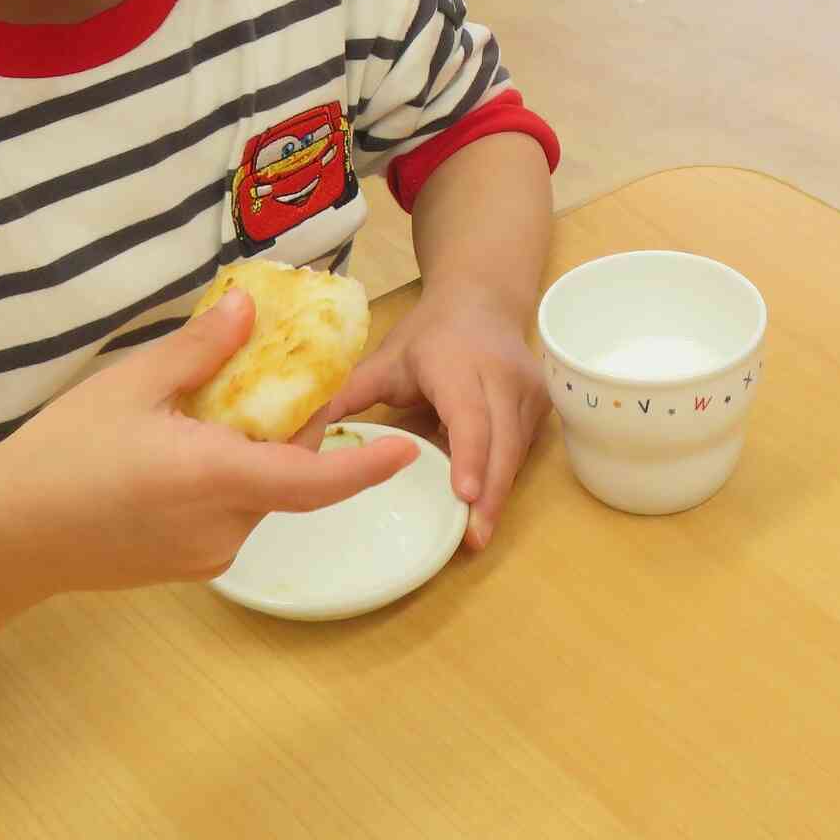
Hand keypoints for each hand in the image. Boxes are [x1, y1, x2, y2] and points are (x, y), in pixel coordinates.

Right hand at [0, 289, 415, 594]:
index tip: (405, 449)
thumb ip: (199, 350)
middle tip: (272, 375)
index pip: (312, 480)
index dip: (364, 466)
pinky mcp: (189, 567)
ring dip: (254, 455)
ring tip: (206, 411)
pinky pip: (231, 515)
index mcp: (213, 479)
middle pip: (287, 476)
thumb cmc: (59, 456)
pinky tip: (182, 451)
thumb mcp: (129, 385)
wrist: (3, 540)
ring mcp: (206, 555)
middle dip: (289, 429)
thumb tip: (249, 309)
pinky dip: (228, 480)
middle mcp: (222, 528)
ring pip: (259, 495)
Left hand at [313, 285, 546, 549]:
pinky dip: (503, 477)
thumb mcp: (385, 361)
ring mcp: (528, 391)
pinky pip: (522, 449)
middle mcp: (501, 376)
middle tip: (473, 539)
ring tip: (477, 533)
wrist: (482, 300)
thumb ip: (346, 396)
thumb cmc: (428, 335)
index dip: (468, 454)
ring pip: (516, 452)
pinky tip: (486, 506)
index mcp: (458, 364)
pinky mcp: (541, 406)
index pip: (470, 415)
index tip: (465, 494)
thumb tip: (298, 437)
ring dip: (498, 493)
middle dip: (490, 494)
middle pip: (502, 442)